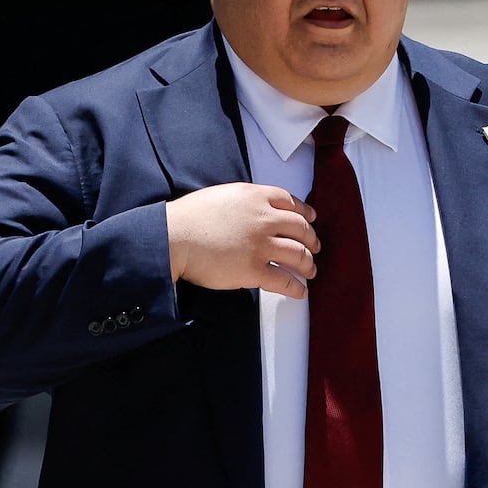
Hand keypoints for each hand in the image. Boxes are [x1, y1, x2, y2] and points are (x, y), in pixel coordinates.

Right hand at [165, 183, 319, 298]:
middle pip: (301, 229)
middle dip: (311, 240)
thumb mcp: (223, 195)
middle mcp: (264, 219)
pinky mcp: (254, 271)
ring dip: (308, 264)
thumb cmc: (191, 217)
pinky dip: (296, 288)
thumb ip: (246, 202)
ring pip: (298, 255)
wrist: (174, 236)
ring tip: (311, 270)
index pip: (292, 204)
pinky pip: (284, 281)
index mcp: (256, 197)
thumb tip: (258, 212)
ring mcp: (261, 246)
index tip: (310, 220)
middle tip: (314, 247)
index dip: (305, 213)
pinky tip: (300, 291)